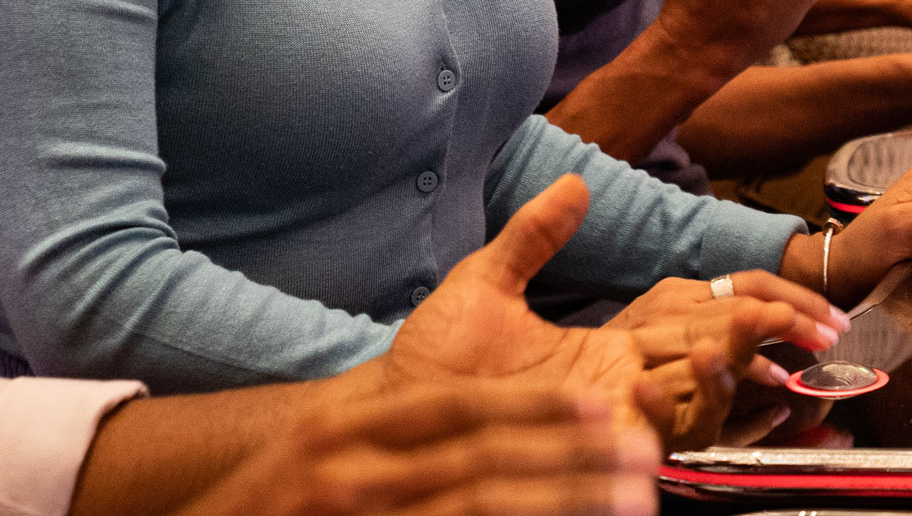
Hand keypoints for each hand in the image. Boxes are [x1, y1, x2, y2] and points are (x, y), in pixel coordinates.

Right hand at [173, 383, 661, 515]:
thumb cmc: (271, 506)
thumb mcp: (318, 451)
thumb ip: (389, 428)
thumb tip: (481, 419)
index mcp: (342, 431)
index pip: (452, 407)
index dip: (533, 407)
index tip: (601, 407)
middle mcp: (345, 474)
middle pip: (478, 462)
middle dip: (569, 461)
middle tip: (640, 461)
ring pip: (476, 513)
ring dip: (558, 507)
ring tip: (624, 506)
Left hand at [384, 175, 809, 447]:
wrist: (391, 412)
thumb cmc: (435, 359)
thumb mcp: (486, 280)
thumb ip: (533, 235)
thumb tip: (574, 181)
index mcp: (609, 343)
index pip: (697, 314)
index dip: (749, 301)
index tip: (790, 287)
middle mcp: (624, 382)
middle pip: (721, 353)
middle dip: (774, 336)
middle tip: (822, 323)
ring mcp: (615, 415)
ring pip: (706, 394)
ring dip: (742, 363)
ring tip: (763, 329)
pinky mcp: (601, 445)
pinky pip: (662, 429)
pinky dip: (687, 400)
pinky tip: (691, 366)